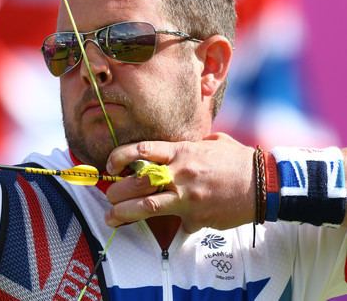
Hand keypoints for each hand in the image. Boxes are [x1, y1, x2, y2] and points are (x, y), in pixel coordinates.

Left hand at [104, 133, 255, 232]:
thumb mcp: (211, 143)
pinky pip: (175, 223)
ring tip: (111, 217)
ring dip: (123, 213)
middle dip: (116, 191)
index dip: (119, 157)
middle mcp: (180, 173)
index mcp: (182, 151)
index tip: (110, 165)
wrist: (264, 184)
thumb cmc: (238, 161)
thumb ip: (189, 146)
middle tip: (109, 196)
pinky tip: (163, 229)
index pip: (141, 150)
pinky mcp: (196, 216)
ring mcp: (186, 196)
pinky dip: (168, 226)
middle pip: (136, 182)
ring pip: (145, 207)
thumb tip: (176, 150)